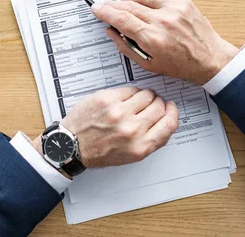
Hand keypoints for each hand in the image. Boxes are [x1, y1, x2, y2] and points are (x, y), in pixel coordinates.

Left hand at [34, 87, 178, 168]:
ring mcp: (119, 112)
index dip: (172, 113)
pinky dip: (130, 93)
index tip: (170, 108)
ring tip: (137, 102)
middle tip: (151, 105)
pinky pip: (130, 89)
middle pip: (159, 106)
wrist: (72, 145)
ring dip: (145, 96)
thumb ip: (151, 140)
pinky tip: (124, 99)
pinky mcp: (107, 99)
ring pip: (147, 94)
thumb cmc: (100, 152)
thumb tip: (165, 120)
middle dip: (158, 104)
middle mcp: (132, 129)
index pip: (169, 123)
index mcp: (140, 146)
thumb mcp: (131, 155)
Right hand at [91, 0, 238, 84]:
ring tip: (121, 4)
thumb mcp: (148, 64)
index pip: (121, 19)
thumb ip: (125, 46)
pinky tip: (140, 3)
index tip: (96, 9)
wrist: (210, 59)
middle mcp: (162, 21)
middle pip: (128, 5)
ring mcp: (173, 9)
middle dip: (112, 5)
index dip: (105, 12)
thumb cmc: (180, 65)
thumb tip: (110, 31)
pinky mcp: (182, 2)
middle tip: (103, 5)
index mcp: (152, 38)